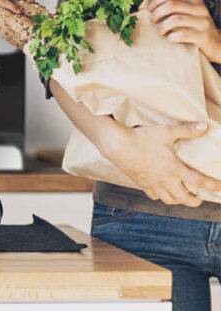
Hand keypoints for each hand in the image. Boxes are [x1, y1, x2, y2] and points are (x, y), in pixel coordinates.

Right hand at [102, 122, 220, 206]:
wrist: (117, 146)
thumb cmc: (142, 138)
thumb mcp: (166, 132)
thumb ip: (186, 131)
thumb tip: (205, 126)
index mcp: (175, 169)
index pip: (200, 182)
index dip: (213, 186)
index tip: (220, 187)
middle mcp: (166, 180)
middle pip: (185, 199)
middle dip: (196, 201)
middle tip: (201, 198)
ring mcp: (153, 184)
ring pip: (170, 200)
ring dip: (179, 200)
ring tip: (183, 197)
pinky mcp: (142, 184)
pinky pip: (154, 196)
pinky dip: (162, 196)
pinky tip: (163, 191)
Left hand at [149, 0, 220, 61]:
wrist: (214, 42)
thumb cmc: (195, 23)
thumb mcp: (187, 7)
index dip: (156, 2)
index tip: (149, 10)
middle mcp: (201, 8)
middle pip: (171, 6)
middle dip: (157, 14)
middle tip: (153, 21)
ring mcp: (204, 22)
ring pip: (176, 19)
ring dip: (163, 27)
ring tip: (160, 31)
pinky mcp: (204, 36)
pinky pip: (183, 34)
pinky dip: (172, 37)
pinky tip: (170, 38)